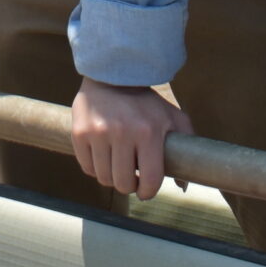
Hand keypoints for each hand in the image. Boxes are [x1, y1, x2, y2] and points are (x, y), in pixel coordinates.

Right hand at [71, 79, 190, 200]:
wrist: (111, 74)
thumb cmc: (145, 101)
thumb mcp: (172, 117)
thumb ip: (185, 147)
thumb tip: (183, 185)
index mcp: (148, 132)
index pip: (150, 180)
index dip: (148, 192)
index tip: (146, 190)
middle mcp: (122, 133)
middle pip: (123, 184)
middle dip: (129, 185)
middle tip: (131, 177)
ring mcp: (98, 133)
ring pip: (104, 178)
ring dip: (112, 177)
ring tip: (117, 165)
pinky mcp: (80, 133)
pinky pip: (87, 167)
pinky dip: (95, 168)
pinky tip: (103, 157)